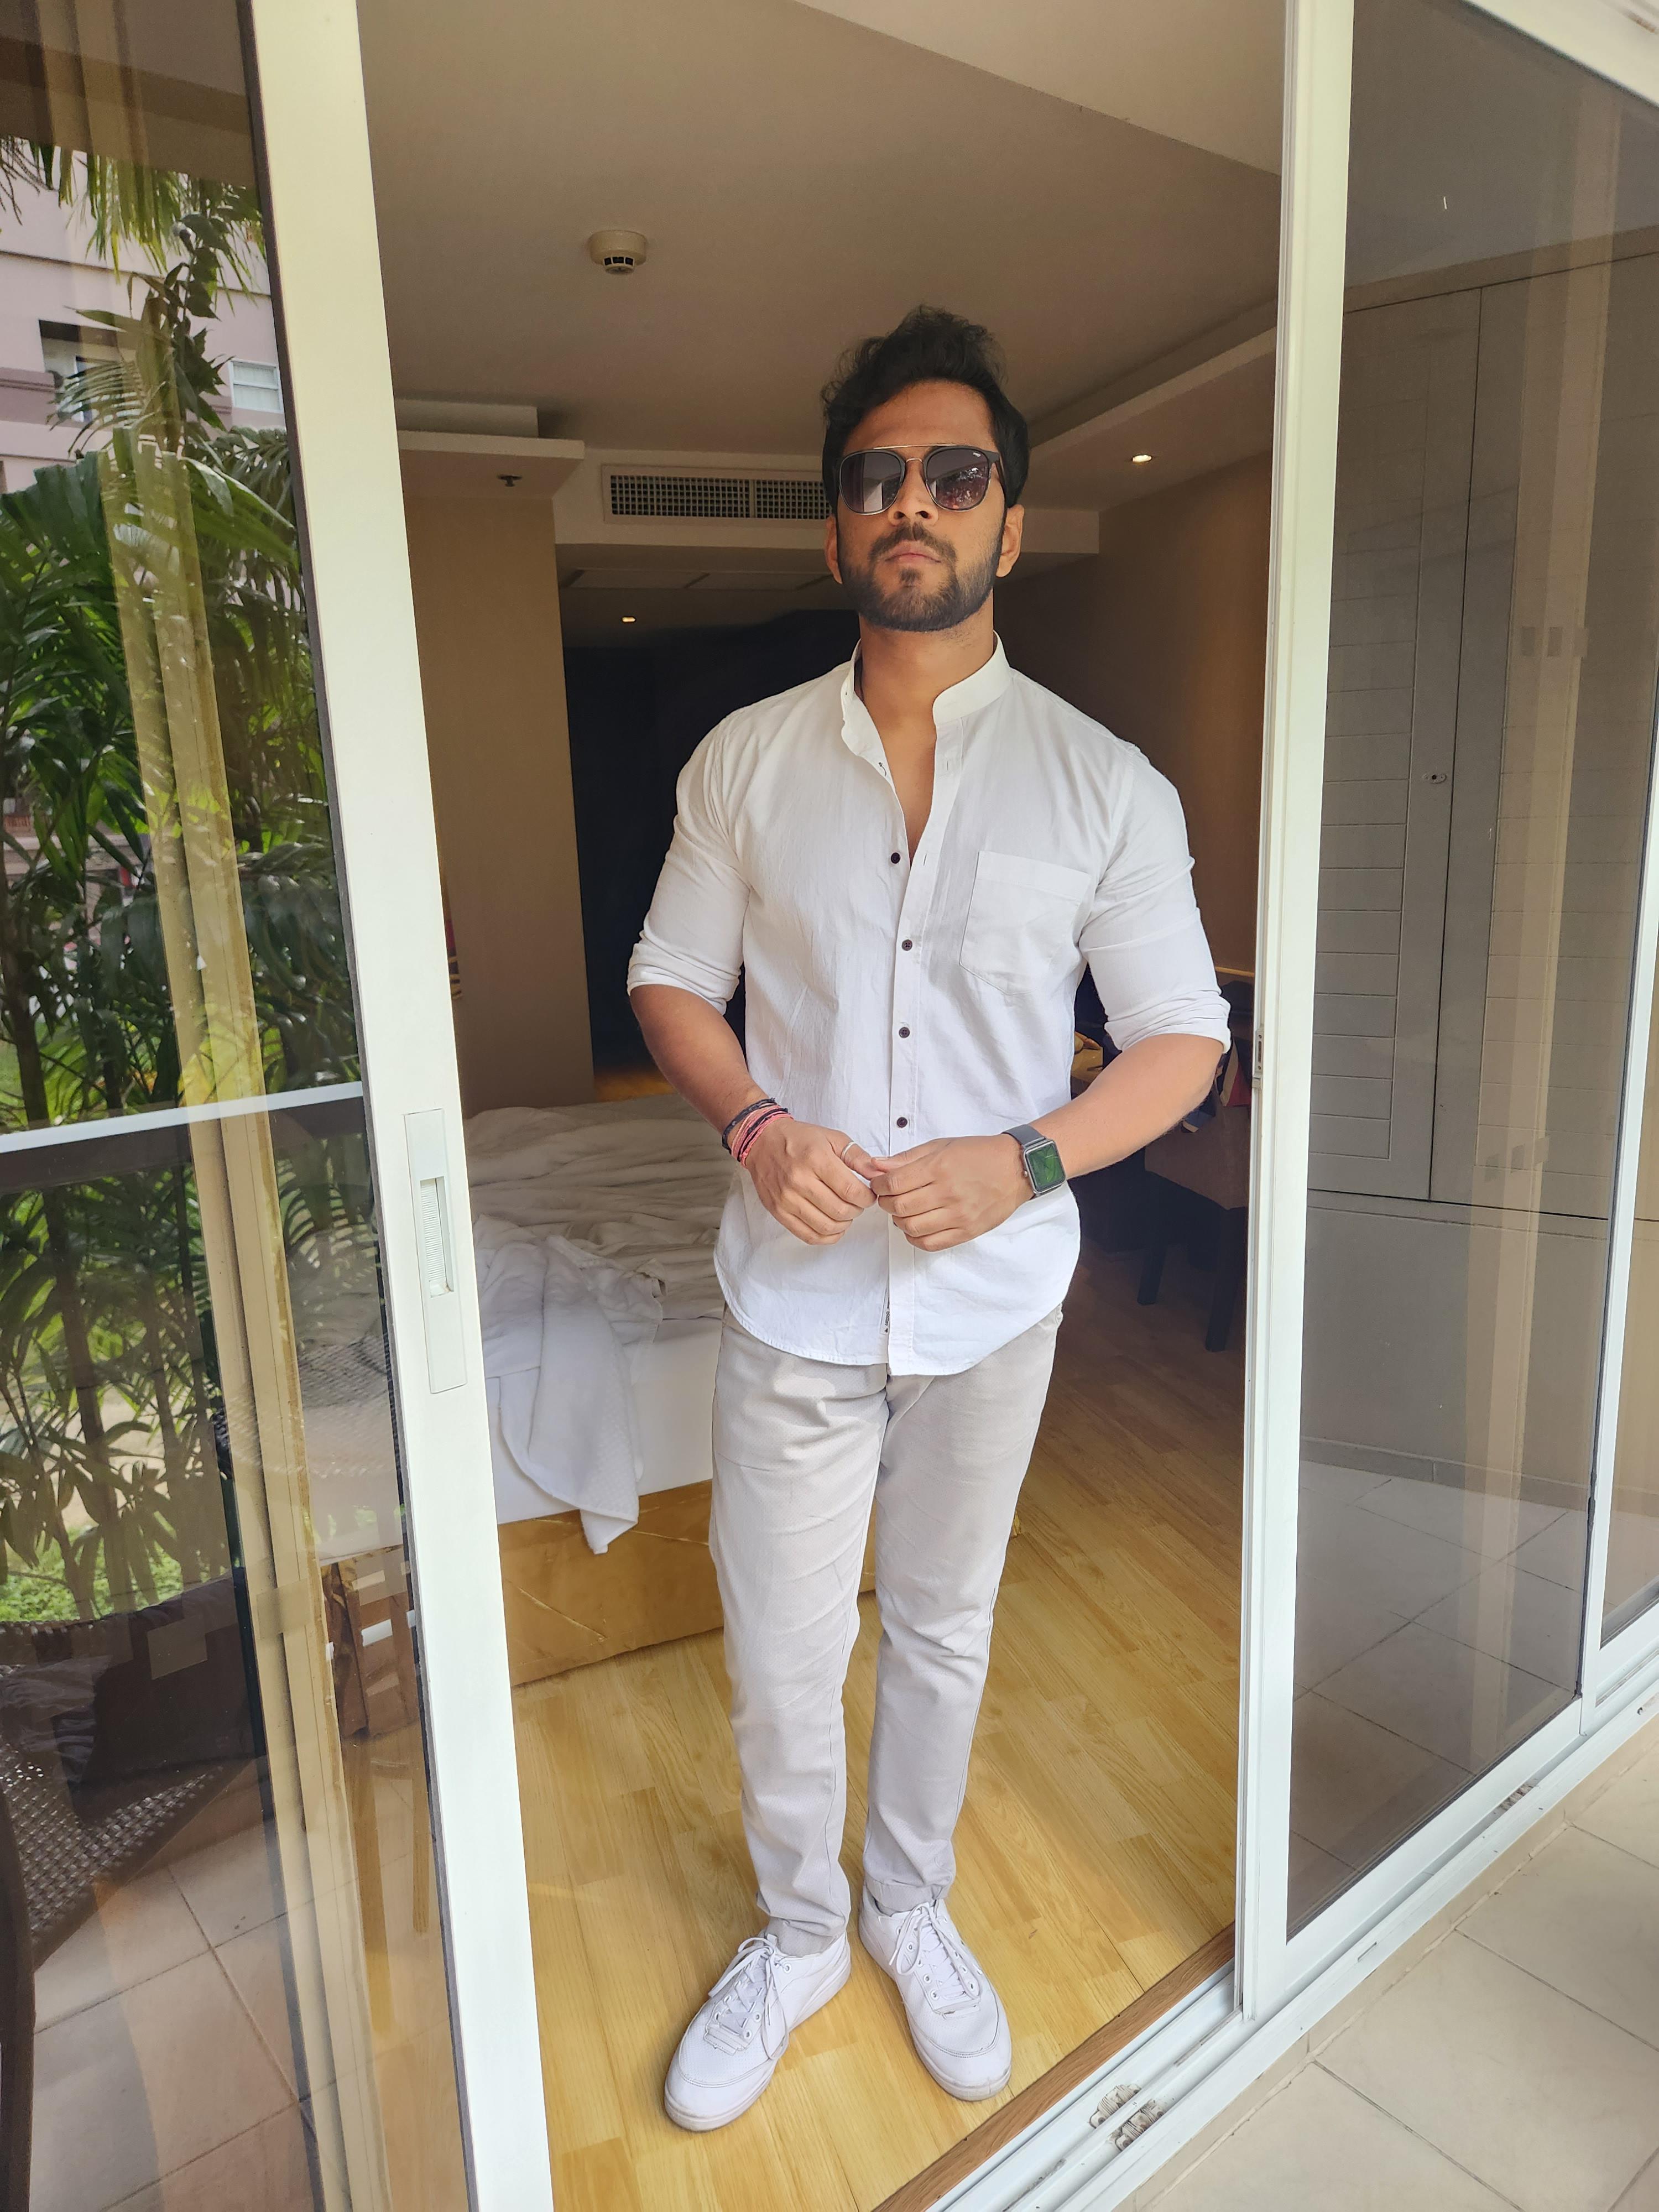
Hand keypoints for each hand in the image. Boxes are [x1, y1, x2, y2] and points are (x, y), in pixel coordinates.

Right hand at [743, 1118, 876, 1244]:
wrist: (762, 1141)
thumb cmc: (799, 1139)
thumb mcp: (832, 1138)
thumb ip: (858, 1157)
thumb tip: (878, 1176)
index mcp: (816, 1159)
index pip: (851, 1191)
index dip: (867, 1198)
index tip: (868, 1195)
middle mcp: (799, 1181)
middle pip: (841, 1211)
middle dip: (857, 1210)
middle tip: (857, 1203)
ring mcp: (787, 1199)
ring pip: (826, 1226)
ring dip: (844, 1224)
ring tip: (845, 1213)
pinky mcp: (779, 1212)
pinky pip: (808, 1235)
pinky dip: (827, 1237)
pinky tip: (834, 1227)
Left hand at [863, 1135, 1031, 1250]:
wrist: (1016, 1168)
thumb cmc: (979, 1154)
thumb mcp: (942, 1146)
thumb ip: (907, 1158)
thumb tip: (876, 1165)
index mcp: (939, 1167)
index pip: (894, 1183)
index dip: (879, 1186)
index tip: (879, 1184)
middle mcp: (948, 1193)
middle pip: (899, 1207)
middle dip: (885, 1203)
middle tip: (888, 1197)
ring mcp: (959, 1215)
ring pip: (912, 1228)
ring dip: (899, 1221)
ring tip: (903, 1211)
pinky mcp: (967, 1231)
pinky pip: (931, 1243)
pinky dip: (915, 1238)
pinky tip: (915, 1227)